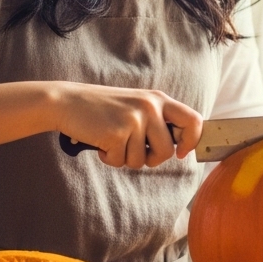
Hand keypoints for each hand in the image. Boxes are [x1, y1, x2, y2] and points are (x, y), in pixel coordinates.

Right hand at [48, 82, 203, 169]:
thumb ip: (157, 121)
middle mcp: (150, 107)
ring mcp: (134, 119)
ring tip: (112, 140)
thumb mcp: (136, 106)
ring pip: (142, 161)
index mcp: (158, 99)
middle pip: (167, 151)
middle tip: (133, 150)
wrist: (68, 102)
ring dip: (125, 158)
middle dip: (151, 159)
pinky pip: (120, 162)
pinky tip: (100, 141)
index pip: (193, 120)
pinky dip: (109, 158)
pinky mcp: (117, 133)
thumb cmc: (103, 108)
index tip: (181, 152)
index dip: (191, 141)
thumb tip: (179, 147)